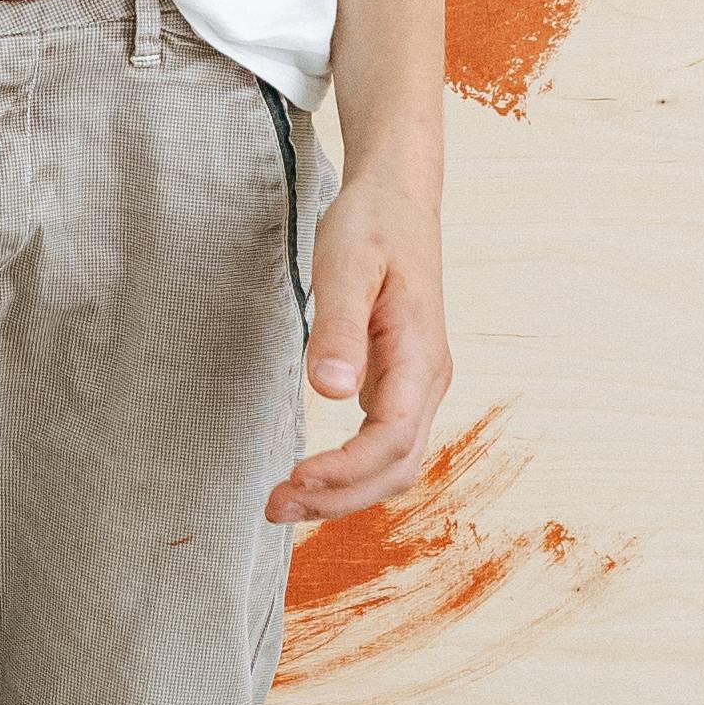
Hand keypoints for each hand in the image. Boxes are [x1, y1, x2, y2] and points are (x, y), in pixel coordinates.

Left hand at [269, 132, 450, 521]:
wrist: (397, 196)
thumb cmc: (371, 225)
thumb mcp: (346, 265)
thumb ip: (338, 328)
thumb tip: (332, 392)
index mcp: (421, 356)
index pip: (392, 440)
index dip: (347, 471)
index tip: (295, 479)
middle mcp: (429, 380)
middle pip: (397, 467)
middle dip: (340, 498)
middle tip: (274, 508)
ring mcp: (418, 384)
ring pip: (394, 463)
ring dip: (344, 491)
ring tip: (285, 502)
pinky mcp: (400, 380)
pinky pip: (383, 443)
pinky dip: (350, 470)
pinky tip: (312, 476)